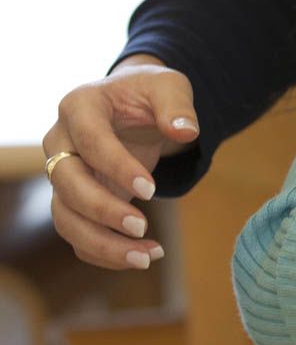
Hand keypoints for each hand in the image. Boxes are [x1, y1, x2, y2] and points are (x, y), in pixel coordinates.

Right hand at [42, 55, 199, 269]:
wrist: (133, 106)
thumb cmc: (149, 93)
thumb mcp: (169, 86)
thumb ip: (177, 105)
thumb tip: (185, 132)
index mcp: (79, 106)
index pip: (90, 142)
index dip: (117, 167)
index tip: (152, 190)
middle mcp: (60, 142)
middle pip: (66, 184)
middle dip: (102, 211)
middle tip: (142, 228)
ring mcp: (63, 174)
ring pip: (66, 217)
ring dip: (101, 243)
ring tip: (146, 258)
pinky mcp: (74, 199)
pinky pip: (77, 233)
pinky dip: (104, 252)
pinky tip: (141, 257)